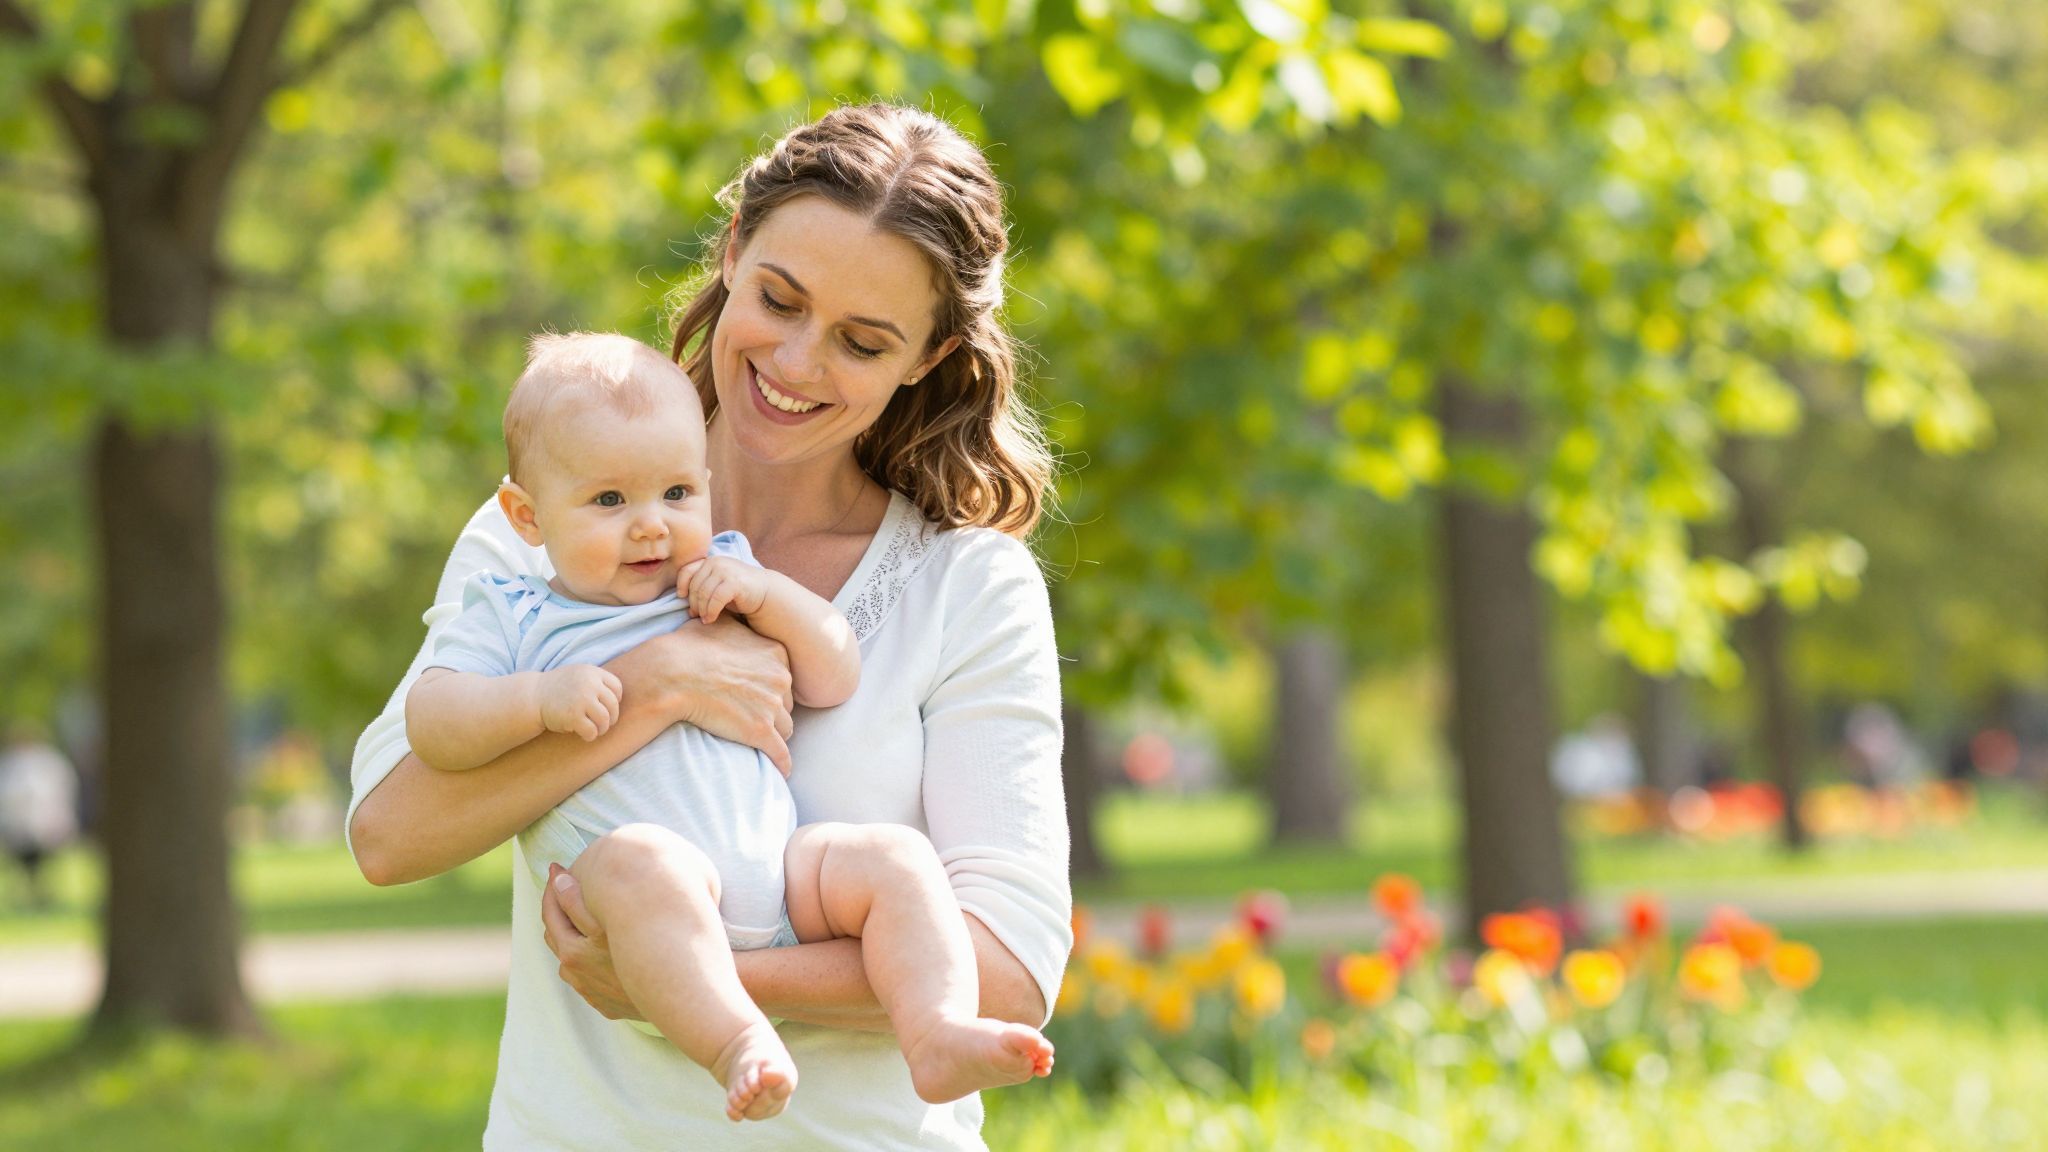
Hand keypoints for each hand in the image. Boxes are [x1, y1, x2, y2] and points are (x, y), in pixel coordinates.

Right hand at [538, 664, 623, 740]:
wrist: (533, 697)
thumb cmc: (558, 689)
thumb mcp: (578, 675)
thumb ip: (596, 681)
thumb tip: (620, 698)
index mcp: (591, 672)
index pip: (617, 687)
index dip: (615, 700)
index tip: (607, 707)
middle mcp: (589, 684)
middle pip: (613, 705)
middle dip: (611, 717)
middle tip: (603, 724)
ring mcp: (581, 699)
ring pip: (605, 719)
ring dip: (602, 728)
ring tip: (596, 730)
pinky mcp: (573, 716)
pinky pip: (592, 731)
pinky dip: (591, 736)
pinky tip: (585, 735)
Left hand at [540, 863, 641, 1019]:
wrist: (674, 998)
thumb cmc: (644, 955)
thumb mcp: (608, 924)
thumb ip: (577, 901)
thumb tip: (557, 878)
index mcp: (571, 952)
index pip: (550, 914)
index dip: (552, 887)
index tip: (557, 867)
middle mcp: (575, 974)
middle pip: (557, 935)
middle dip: (561, 910)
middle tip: (572, 887)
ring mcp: (590, 991)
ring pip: (572, 957)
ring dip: (575, 936)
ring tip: (592, 916)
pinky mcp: (606, 1003)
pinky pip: (590, 975)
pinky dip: (592, 958)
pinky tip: (609, 948)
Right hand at [611, 616, 794, 774]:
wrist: (673, 674)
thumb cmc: (689, 648)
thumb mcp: (717, 624)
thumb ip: (734, 623)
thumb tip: (729, 611)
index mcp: (776, 653)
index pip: (784, 678)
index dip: (769, 688)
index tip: (755, 695)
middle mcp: (780, 678)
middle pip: (786, 703)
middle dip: (772, 711)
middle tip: (751, 717)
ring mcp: (772, 706)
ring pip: (785, 728)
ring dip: (773, 734)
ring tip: (759, 740)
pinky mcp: (760, 732)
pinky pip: (781, 754)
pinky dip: (782, 763)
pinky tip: (781, 771)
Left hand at [680, 556, 768, 623]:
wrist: (765, 593)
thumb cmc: (738, 591)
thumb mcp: (716, 583)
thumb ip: (701, 583)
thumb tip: (680, 596)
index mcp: (710, 561)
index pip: (686, 571)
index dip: (681, 586)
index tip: (682, 598)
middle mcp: (716, 562)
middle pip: (694, 586)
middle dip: (693, 603)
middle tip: (696, 615)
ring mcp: (726, 571)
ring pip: (703, 593)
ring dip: (702, 610)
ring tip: (705, 619)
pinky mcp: (734, 582)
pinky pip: (715, 599)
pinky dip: (711, 612)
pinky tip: (711, 619)